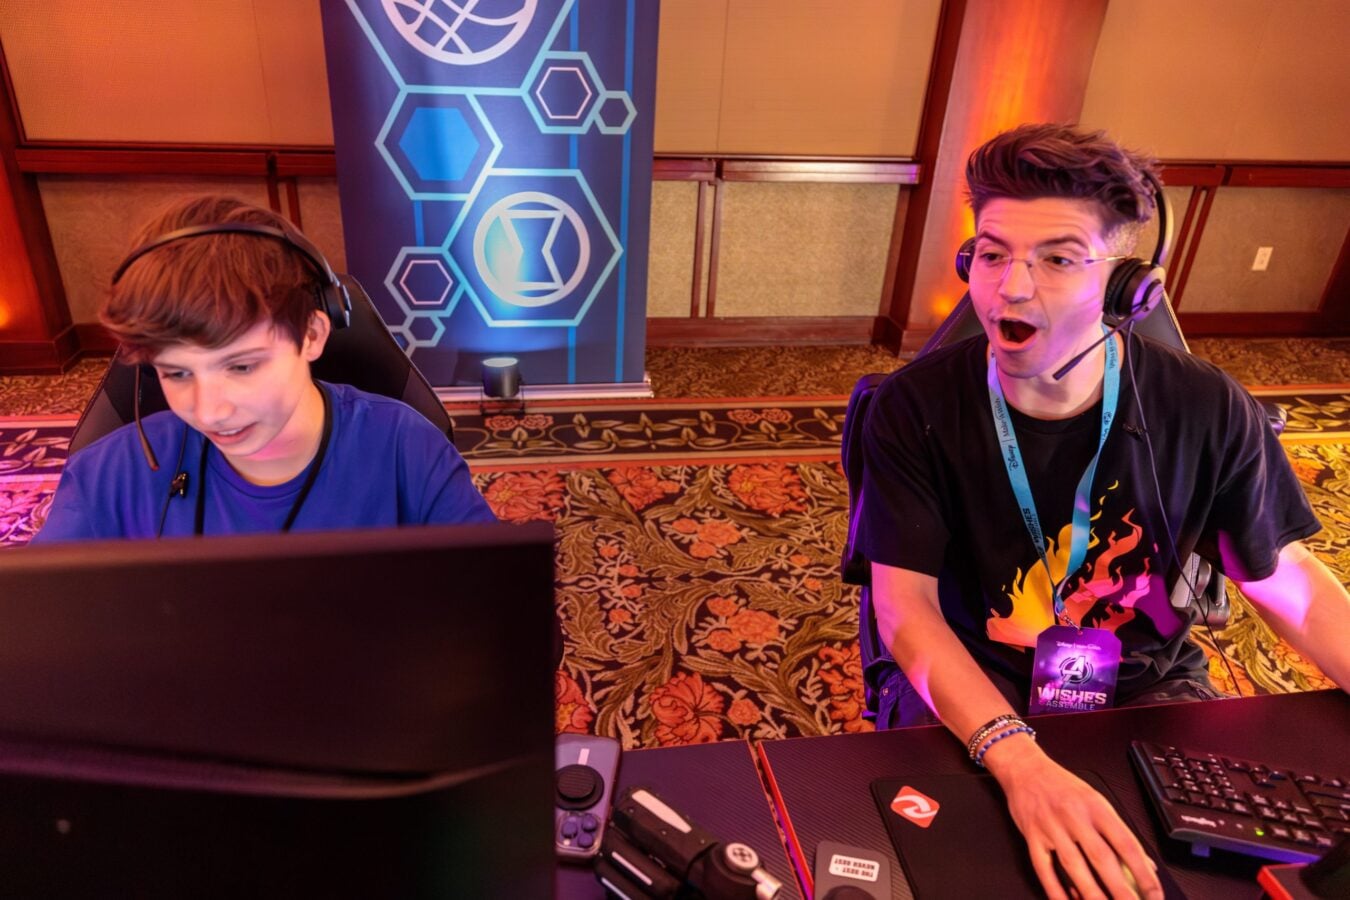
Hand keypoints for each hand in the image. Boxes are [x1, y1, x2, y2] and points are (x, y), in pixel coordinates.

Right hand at [984, 736, 1162, 899]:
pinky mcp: (1032, 836)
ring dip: (1091, 895)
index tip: (1154, 895)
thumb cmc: (1062, 786)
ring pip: (1074, 866)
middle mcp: (1075, 816)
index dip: (1144, 874)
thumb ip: (1118, 832)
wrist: (1025, 768)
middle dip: (1121, 891)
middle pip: (1102, 859)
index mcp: (1097, 807)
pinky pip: (1044, 868)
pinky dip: (1055, 890)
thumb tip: (1145, 866)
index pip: (1127, 845)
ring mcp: (1052, 827)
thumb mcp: (1096, 800)